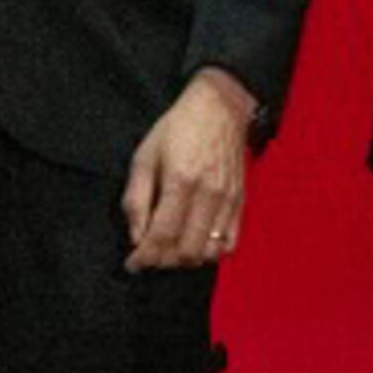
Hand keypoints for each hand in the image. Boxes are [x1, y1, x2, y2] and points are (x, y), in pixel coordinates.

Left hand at [119, 67, 255, 270]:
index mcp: (180, 180)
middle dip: (163, 262)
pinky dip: (210, 254)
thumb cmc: (177, 129)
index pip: (162, 235)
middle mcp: (208, 195)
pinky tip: (195, 244)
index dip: (144, 257)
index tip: (131, 264)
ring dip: (186, 260)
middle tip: (148, 256)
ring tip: (169, 249)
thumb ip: (136, 198)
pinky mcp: (241, 203)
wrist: (220, 108)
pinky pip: (230, 244)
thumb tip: (135, 236)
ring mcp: (228, 201)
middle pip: (186, 251)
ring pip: (208, 253)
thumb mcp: (144, 155)